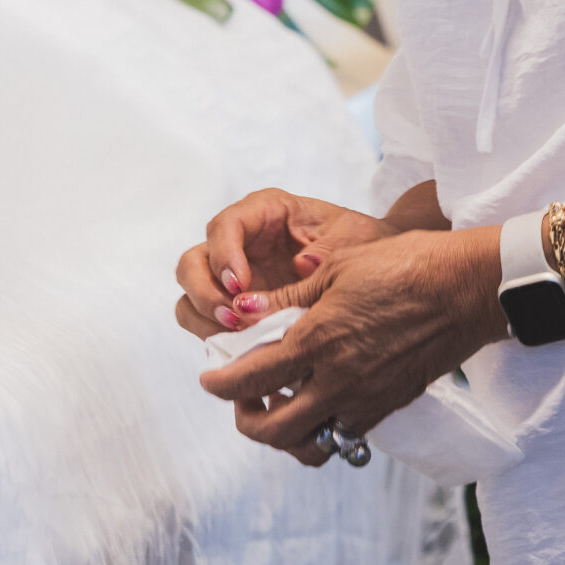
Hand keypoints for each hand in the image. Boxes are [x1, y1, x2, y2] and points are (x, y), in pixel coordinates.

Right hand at [170, 188, 397, 340]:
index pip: (224, 225)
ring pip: (190, 296)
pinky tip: (246, 351)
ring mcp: (232, 279)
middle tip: (235, 318)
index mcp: (262, 214)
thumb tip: (302, 265)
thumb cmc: (360, 242)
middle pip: (193, 262)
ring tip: (240, 337)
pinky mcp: (236, 309)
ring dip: (206, 319)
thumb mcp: (354, 237)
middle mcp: (238, 244)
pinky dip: (217, 339)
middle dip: (205, 292)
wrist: (374, 269)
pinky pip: (207, 324)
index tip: (241, 285)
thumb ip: (330, 247)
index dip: (223, 254)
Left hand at [194, 225, 504, 466]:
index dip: (220, 384)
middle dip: (247, 420)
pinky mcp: (389, 407)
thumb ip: (286, 298)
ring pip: (312, 446)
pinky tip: (317, 401)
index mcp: (319, 341)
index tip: (209, 379)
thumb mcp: (334, 269)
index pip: (251, 379)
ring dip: (286, 435)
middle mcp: (339, 380)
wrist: (466, 289)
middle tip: (241, 398)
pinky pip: (346, 436)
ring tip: (278, 406)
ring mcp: (367, 400)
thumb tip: (243, 312)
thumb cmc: (403, 266)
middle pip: (275, 431)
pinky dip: (323, 429)